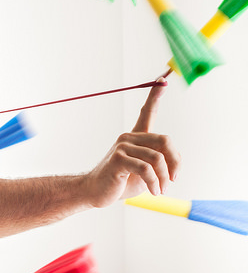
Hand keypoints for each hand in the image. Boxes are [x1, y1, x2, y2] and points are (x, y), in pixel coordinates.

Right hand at [85, 78, 180, 207]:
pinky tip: (154, 191)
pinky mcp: (118, 159)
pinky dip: (154, 182)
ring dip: (164, 178)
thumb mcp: (145, 172)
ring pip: (157, 158)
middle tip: (173, 179)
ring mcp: (122, 146)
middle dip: (175, 162)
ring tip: (161, 190)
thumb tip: (176, 162)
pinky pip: (146, 169)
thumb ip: (159, 162)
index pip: (146, 112)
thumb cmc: (120, 183)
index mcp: (135, 138)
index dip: (155, 96)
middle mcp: (128, 137)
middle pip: (164, 140)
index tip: (163, 80)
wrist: (95, 192)